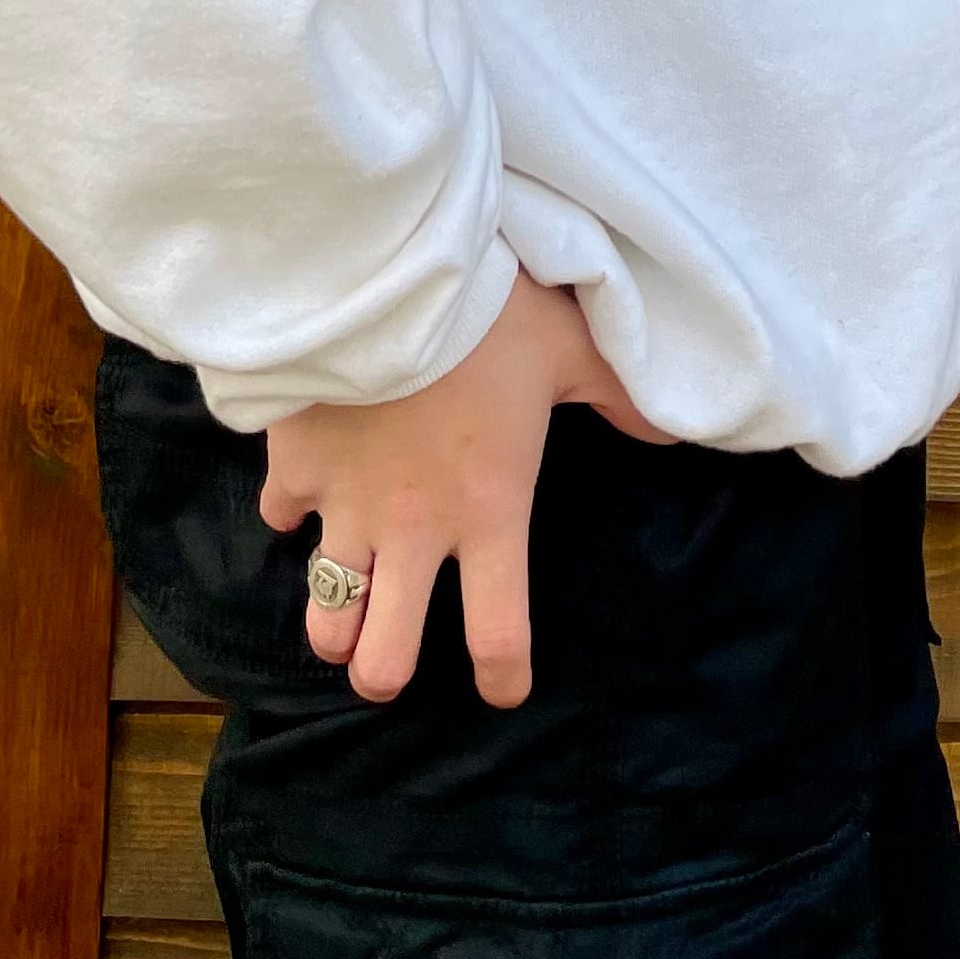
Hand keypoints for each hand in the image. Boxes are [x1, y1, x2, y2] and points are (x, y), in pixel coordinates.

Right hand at [260, 268, 665, 707]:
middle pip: (385, 662)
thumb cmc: (487, 312)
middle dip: (385, 673)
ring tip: (345, 605)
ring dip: (334, 621)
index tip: (503, 688)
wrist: (385, 271)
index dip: (503, 676)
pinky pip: (279, 517)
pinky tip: (304, 492)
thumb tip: (680, 432)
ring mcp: (346, 507)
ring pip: (325, 618)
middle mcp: (414, 532)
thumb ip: (619, 397)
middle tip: (391, 653)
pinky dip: (291, 511)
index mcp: (488, 512)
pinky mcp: (295, 469)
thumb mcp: (568, 347)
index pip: (499, 635)